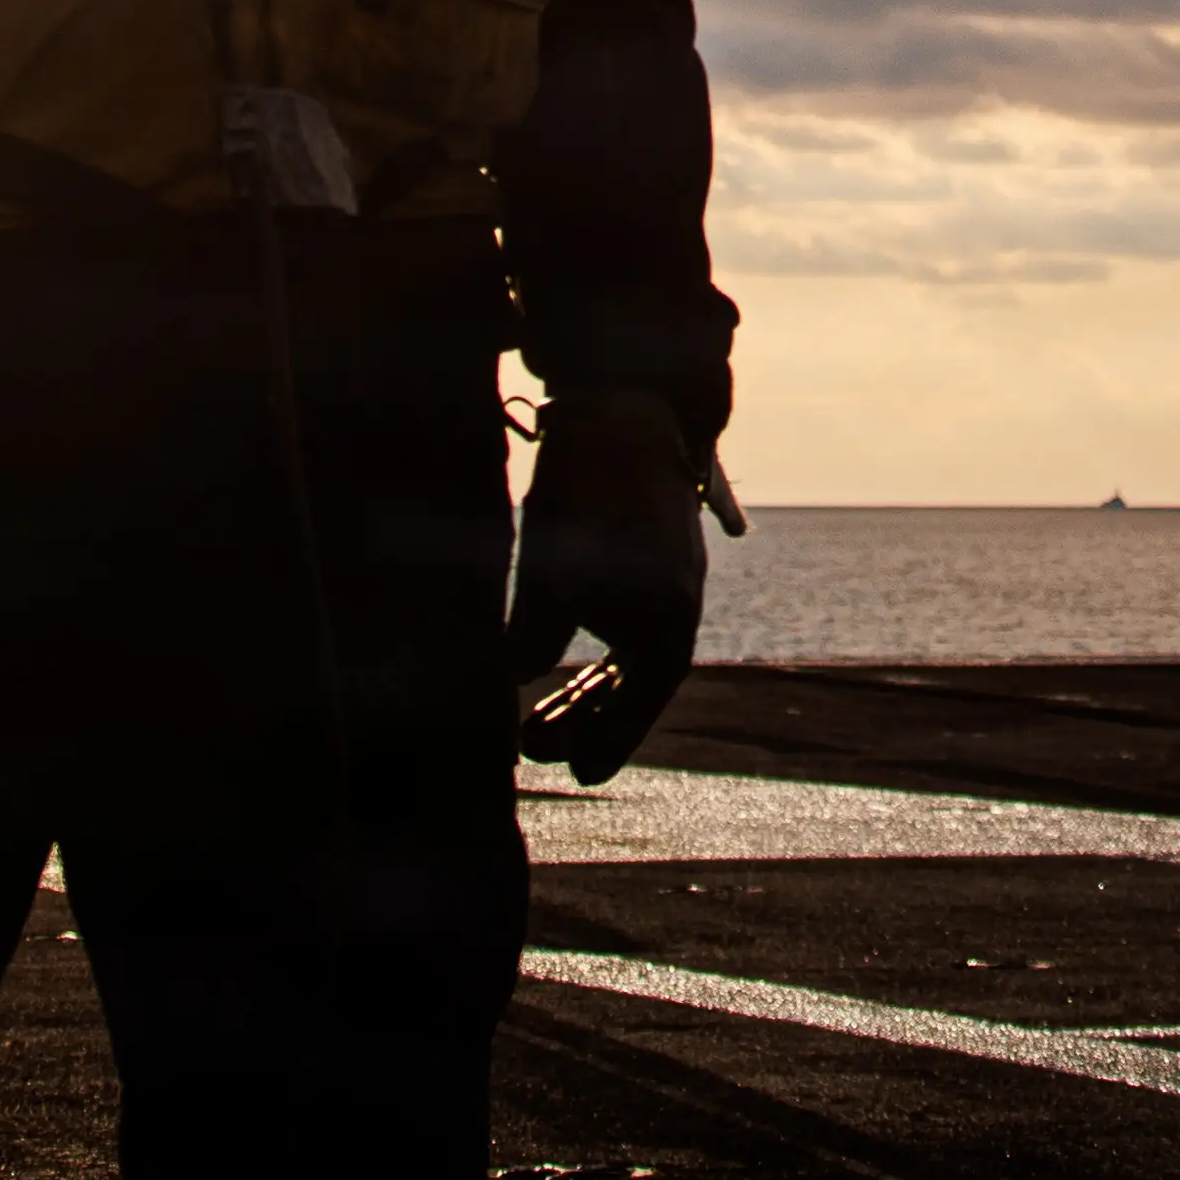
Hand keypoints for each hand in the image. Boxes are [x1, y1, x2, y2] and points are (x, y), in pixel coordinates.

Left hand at [505, 389, 710, 783]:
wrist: (618, 404)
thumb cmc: (588, 491)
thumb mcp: (551, 573)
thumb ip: (531, 639)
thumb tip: (504, 687)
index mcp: (671, 614)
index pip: (644, 695)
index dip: (613, 736)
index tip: (582, 775)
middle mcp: (675, 600)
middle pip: (633, 681)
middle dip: (586, 718)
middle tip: (533, 747)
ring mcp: (661, 575)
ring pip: (622, 652)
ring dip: (581, 688)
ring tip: (532, 719)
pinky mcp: (639, 551)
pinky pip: (617, 618)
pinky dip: (584, 646)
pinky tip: (547, 661)